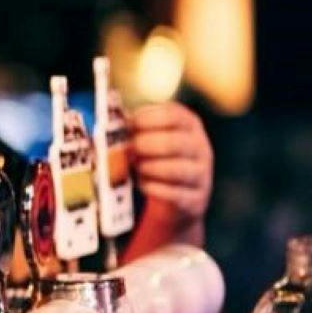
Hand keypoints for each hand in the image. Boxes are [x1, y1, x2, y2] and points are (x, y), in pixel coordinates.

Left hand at [130, 102, 211, 243]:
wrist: (178, 196)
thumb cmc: (158, 158)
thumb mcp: (151, 138)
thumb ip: (135, 129)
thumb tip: (110, 126)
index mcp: (189, 125)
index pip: (172, 115)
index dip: (146, 119)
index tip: (127, 125)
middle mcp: (200, 147)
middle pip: (174, 142)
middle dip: (145, 145)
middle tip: (127, 149)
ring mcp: (201, 173)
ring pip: (176, 169)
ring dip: (149, 168)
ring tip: (134, 167)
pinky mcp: (196, 198)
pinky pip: (175, 194)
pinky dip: (154, 188)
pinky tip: (141, 184)